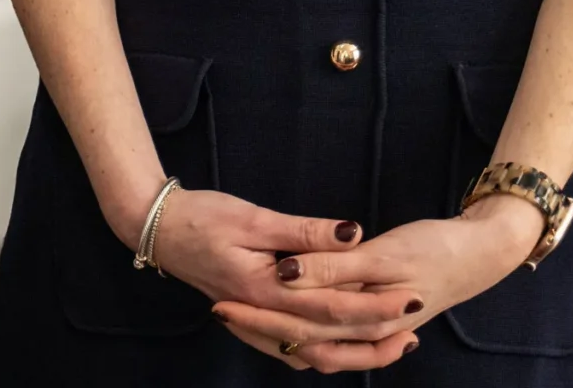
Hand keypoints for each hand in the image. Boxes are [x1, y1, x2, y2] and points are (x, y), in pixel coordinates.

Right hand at [139, 190, 422, 371]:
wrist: (156, 229)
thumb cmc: (201, 216)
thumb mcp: (252, 216)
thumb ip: (304, 231)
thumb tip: (353, 233)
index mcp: (265, 290)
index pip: (332, 307)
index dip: (374, 304)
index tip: (411, 295)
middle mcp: (262, 316)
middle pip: (330, 340)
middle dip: (377, 334)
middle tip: (416, 321)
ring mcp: (255, 324)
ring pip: (314, 355)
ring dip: (356, 353)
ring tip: (394, 343)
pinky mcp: (250, 321)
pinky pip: (293, 351)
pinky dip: (325, 353)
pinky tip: (344, 347)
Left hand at [214, 195, 543, 370]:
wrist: (488, 249)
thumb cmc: (441, 247)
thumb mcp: (387, 254)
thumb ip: (336, 265)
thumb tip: (289, 274)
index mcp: (371, 318)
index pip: (304, 326)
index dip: (260, 319)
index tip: (223, 305)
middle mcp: (372, 331)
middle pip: (307, 342)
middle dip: (261, 330)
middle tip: (220, 312)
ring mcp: (379, 328)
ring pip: (321, 347)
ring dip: (282, 337)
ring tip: (241, 320)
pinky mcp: (382, 317)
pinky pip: (338, 338)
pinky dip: (310, 334)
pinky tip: (290, 323)